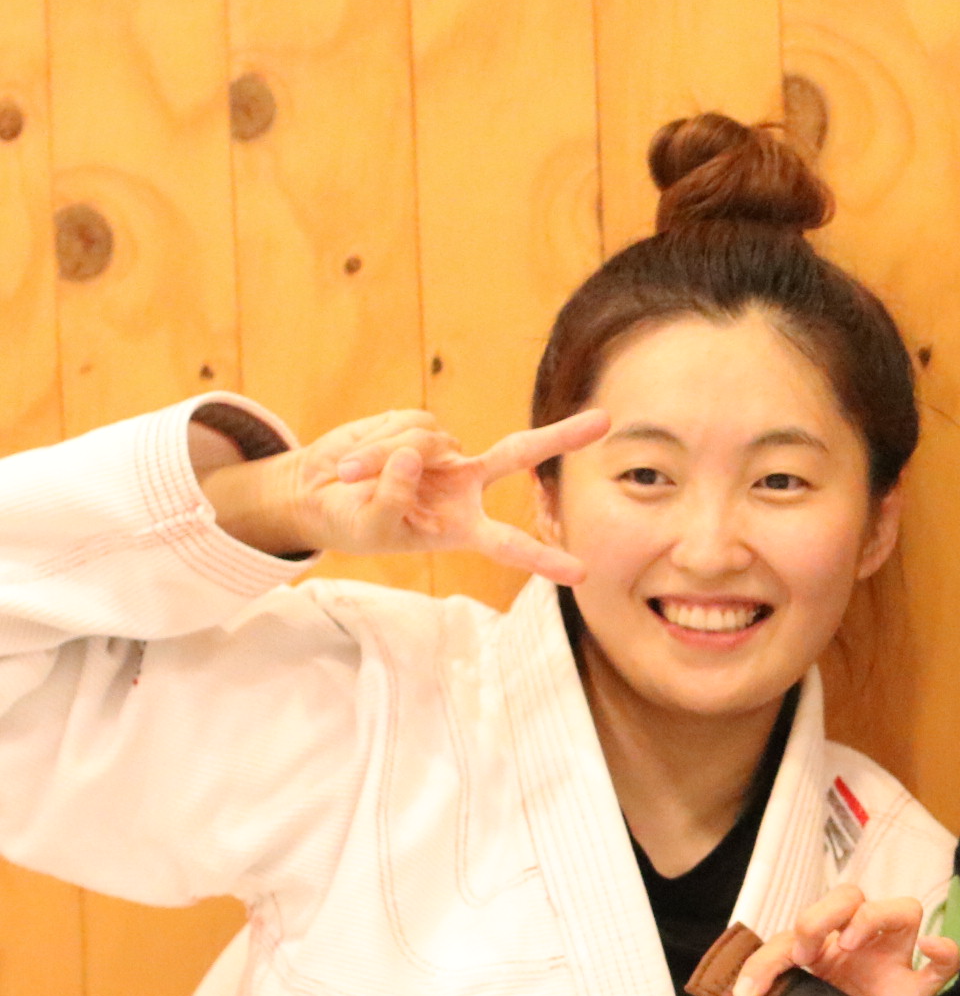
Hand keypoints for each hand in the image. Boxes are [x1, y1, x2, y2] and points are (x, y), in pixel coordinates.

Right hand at [195, 406, 607, 579]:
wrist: (318, 493)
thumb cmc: (354, 522)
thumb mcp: (373, 528)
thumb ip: (393, 498)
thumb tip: (412, 455)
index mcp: (463, 527)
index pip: (509, 544)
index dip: (543, 559)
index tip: (582, 574)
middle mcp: (465, 485)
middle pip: (518, 454)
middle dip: (560, 436)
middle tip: (605, 421)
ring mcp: (445, 453)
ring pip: (425, 443)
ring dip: (380, 459)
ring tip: (350, 478)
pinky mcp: (419, 425)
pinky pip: (402, 427)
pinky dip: (373, 445)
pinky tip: (355, 461)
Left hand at [730, 884, 957, 995]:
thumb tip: (744, 992)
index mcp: (823, 949)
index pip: (797, 929)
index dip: (771, 953)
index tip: (752, 988)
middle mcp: (859, 948)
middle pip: (853, 896)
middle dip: (823, 914)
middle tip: (807, 952)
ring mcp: (892, 967)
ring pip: (904, 910)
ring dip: (873, 916)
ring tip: (849, 944)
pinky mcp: (915, 995)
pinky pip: (945, 966)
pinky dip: (944, 950)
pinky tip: (929, 947)